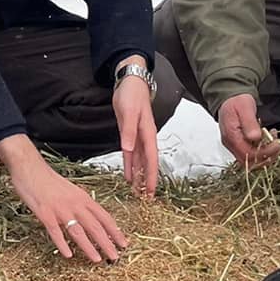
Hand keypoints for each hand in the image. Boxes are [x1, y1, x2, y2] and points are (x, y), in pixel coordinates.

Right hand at [0, 136, 128, 262]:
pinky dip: (62, 244)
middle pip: (95, 227)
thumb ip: (80, 203)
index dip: (115, 231)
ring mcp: (60, 210)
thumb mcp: (71, 190)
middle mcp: (75, 204)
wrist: (30, 167)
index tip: (123, 243)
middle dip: (107, 243)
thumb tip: (90, 217)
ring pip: (78, 232)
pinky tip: (68, 255)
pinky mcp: (45, 214)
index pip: (104, 217)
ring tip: (97, 260)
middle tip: (115, 257)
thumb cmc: (48, 179)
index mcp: (83, 198)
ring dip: (89, 247)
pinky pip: (56, 232)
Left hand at [112, 66, 159, 197]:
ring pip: (139, 161)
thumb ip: (129, 131)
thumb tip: (128, 150)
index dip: (151, 175)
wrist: (129, 81)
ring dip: (138, 175)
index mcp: (147, 133)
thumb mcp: (128, 112)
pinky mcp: (129, 134)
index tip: (151, 191)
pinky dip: (129, 165)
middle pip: (147, 163)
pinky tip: (128, 176)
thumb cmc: (131, 95)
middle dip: (147, 180)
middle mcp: (144, 137)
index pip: (151, 159)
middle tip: (146, 199)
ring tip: (137, 192)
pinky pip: (130, 154)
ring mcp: (137, 136)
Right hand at [218, 93, 279, 168]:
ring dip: (267, 155)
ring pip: (253, 161)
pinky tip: (270, 142)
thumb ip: (249, 123)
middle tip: (278, 145)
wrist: (230, 100)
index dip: (265, 152)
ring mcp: (235, 147)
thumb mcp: (244, 107)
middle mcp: (232, 145)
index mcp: (231, 136)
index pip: (248, 154)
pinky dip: (264, 152)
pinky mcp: (241, 146)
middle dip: (267, 156)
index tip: (276, 144)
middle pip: (250, 162)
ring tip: (275, 142)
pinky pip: (253, 155)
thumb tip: (255, 137)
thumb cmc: (237, 102)